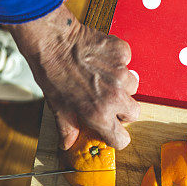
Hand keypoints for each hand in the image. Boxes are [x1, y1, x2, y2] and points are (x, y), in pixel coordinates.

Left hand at [8, 4, 139, 149]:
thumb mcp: (57, 106)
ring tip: (103, 75)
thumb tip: (67, 144)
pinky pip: (127, 61)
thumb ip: (67, 128)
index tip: (112, 128)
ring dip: (122, 83)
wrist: (51, 41)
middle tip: (108, 99)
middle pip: (135, 112)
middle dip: (124, 108)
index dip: (116, 135)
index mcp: (99, 113)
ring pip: (133, 85)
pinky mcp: (121, 52)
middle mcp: (114, 95)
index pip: (122, 139)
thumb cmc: (52, 73)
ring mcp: (120, 72)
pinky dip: (118, 60)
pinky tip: (101, 58)